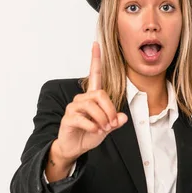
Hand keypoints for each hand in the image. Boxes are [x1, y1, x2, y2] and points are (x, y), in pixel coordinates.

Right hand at [55, 41, 127, 162]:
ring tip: (103, 128)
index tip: (96, 45)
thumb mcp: (107, 128)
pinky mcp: (68, 118)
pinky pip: (84, 118)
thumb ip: (115, 122)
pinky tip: (94, 130)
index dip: (95, 60)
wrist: (74, 147)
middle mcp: (82, 99)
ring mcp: (74, 107)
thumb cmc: (89, 134)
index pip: (94, 75)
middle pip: (100, 94)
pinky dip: (93, 126)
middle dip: (109, 109)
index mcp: (92, 97)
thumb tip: (123, 117)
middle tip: (112, 124)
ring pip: (92, 106)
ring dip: (102, 119)